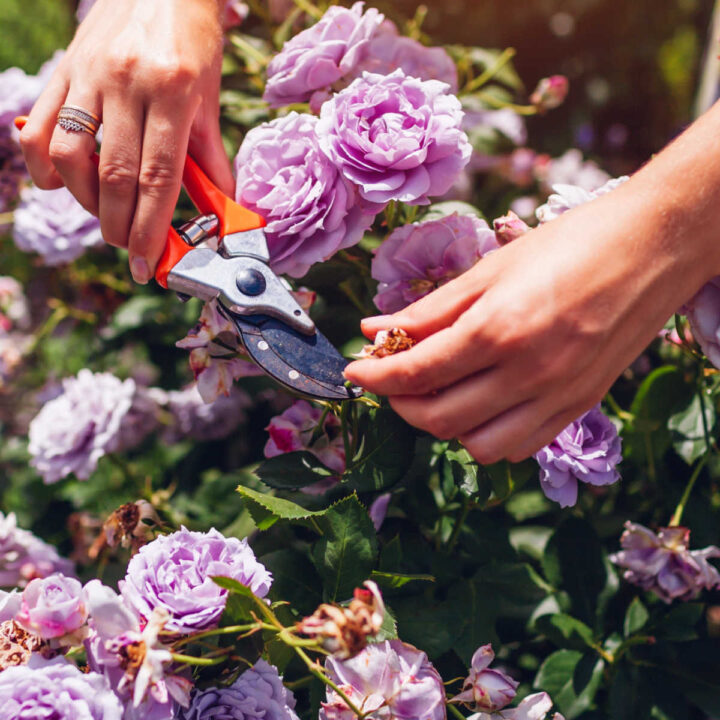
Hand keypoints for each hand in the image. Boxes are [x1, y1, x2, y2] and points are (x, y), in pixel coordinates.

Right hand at [19, 0, 232, 283]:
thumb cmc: (193, 44)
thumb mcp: (209, 98)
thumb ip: (211, 157)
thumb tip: (222, 208)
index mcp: (173, 92)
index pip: (159, 177)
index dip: (152, 228)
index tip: (149, 264)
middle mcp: (128, 83)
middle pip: (116, 175)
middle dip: (121, 227)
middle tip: (130, 248)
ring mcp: (90, 75)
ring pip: (72, 156)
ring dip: (86, 201)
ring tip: (107, 215)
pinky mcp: (64, 70)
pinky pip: (40, 127)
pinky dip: (44, 166)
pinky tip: (60, 184)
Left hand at [344, 170, 719, 464]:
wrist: (655, 247)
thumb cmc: (572, 244)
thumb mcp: (492, 268)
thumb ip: (430, 308)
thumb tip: (375, 330)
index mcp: (499, 330)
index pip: (415, 372)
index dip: (374, 377)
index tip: (353, 372)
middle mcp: (528, 373)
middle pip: (438, 418)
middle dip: (400, 403)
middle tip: (391, 378)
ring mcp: (557, 397)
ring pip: (476, 445)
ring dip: (443, 425)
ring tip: (436, 390)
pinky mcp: (578, 406)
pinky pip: (519, 446)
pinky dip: (486, 435)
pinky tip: (479, 403)